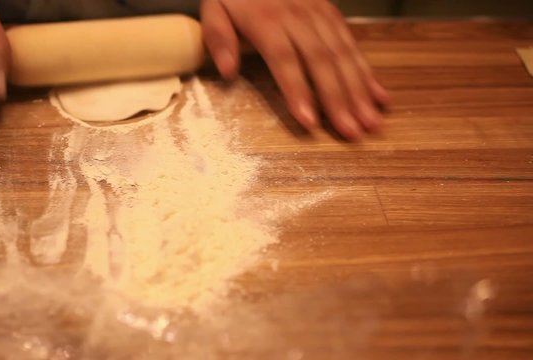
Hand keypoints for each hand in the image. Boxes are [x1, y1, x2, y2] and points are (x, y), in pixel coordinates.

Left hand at [200, 0, 389, 139]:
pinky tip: (379, 96)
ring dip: (359, 91)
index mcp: (266, 19)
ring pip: (343, 55)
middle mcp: (298, 16)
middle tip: (352, 132)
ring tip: (371, 122)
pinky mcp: (331, 13)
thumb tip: (227, 71)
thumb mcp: (214, 6)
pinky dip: (367, 72)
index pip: (285, 59)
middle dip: (339, 100)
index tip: (310, 121)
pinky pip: (352, 44)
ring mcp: (319, 13)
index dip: (298, 91)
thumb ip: (218, 37)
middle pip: (321, 61)